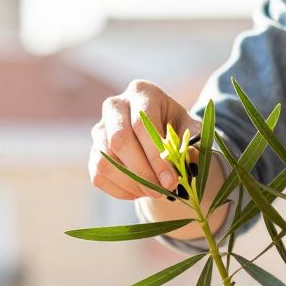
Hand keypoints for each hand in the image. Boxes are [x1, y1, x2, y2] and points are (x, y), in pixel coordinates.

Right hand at [90, 80, 199, 200]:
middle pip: (119, 141)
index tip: (171, 181)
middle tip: (162, 191)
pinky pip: (99, 175)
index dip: (155, 156)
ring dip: (131, 183)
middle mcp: (115, 105)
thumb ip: (192, 142)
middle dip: (142, 172)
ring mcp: (100, 129)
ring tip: (153, 192)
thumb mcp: (191, 129)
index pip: (142, 124)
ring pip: (105, 161)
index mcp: (142, 92)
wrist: (160, 135)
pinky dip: (120, 190)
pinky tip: (140, 191)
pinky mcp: (93, 151)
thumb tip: (187, 160)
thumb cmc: (177, 128)